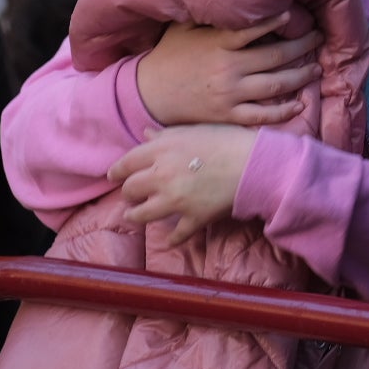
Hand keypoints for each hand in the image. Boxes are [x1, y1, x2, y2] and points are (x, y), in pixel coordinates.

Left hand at [110, 124, 255, 244]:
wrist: (254, 163)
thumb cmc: (227, 139)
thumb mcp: (193, 129)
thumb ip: (166, 135)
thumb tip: (145, 134)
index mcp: (161, 150)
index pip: (126, 163)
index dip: (117, 171)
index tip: (114, 176)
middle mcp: (162, 176)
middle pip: (130, 190)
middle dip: (128, 193)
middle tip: (130, 195)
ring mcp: (176, 200)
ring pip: (142, 215)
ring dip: (135, 216)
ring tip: (134, 216)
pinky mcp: (193, 218)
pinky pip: (176, 234)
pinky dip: (172, 238)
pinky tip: (170, 238)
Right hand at [135, 14, 321, 126]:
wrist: (149, 94)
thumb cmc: (168, 56)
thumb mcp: (183, 28)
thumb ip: (207, 13)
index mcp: (219, 43)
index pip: (253, 29)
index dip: (276, 20)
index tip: (295, 14)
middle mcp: (229, 68)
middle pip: (276, 57)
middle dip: (302, 46)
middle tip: (319, 38)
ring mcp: (230, 93)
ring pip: (275, 86)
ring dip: (300, 76)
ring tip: (316, 69)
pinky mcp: (228, 114)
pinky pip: (262, 115)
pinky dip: (283, 111)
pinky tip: (298, 104)